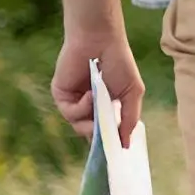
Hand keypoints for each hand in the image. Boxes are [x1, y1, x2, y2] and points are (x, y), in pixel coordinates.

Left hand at [52, 31, 143, 149]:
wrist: (100, 41)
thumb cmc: (120, 62)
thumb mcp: (132, 92)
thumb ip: (130, 119)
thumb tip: (126, 145)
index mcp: (105, 105)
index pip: (105, 131)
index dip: (108, 142)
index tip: (115, 153)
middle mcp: (88, 106)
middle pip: (91, 134)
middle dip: (99, 136)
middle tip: (106, 137)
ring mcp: (74, 102)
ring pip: (79, 126)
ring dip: (91, 119)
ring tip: (100, 104)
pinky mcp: (61, 96)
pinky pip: (70, 113)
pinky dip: (82, 107)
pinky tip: (90, 94)